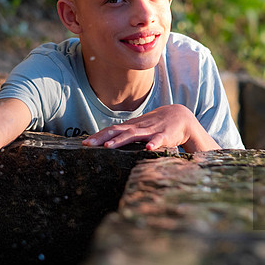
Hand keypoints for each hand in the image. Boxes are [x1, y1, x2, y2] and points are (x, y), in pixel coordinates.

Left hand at [82, 104, 220, 151]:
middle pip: (116, 131)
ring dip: (120, 140)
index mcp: (131, 127)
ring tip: (108, 147)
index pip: (110, 130)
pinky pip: (158, 140)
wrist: (180, 116)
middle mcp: (138, 127)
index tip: (84, 143)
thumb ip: (125, 134)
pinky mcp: (165, 136)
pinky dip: (153, 144)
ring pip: (133, 135)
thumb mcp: (139, 128)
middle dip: (101, 138)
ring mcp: (150, 131)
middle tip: (88, 145)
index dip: (97, 136)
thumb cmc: (156, 124)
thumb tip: (107, 140)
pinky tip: (148, 149)